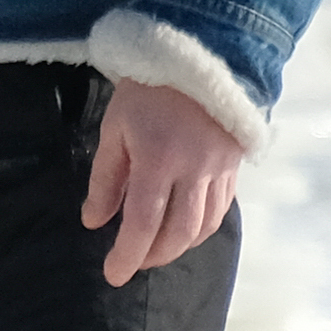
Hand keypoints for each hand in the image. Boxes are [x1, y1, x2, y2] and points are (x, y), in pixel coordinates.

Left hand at [83, 79, 245, 287]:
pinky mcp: (235, 166)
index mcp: (158, 160)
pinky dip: (202, 228)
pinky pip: (221, 210)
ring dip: (179, 247)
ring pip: (204, 227)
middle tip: (133, 263)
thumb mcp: (115, 129)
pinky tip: (185, 230)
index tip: (113, 275)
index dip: (128, 255)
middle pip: (178, 233)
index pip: (143, 223)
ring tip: (156, 250)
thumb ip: (106, 179)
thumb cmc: (148, 91)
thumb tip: (95, 222)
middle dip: (154, 256)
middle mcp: (194, 171)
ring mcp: (219, 170)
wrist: (202, 55)